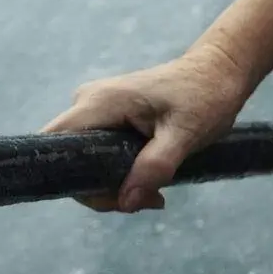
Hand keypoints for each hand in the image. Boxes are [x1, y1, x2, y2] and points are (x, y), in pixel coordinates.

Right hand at [42, 46, 251, 212]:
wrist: (218, 71)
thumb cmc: (205, 96)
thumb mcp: (185, 134)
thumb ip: (155, 166)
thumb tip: (127, 202)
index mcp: (98, 102)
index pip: (53, 144)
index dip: (69, 177)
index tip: (111, 196)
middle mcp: (88, 103)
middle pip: (70, 160)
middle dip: (102, 189)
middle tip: (146, 200)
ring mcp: (97, 110)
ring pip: (86, 162)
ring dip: (116, 185)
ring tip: (155, 193)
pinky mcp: (108, 118)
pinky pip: (100, 155)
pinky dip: (121, 174)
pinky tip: (150, 183)